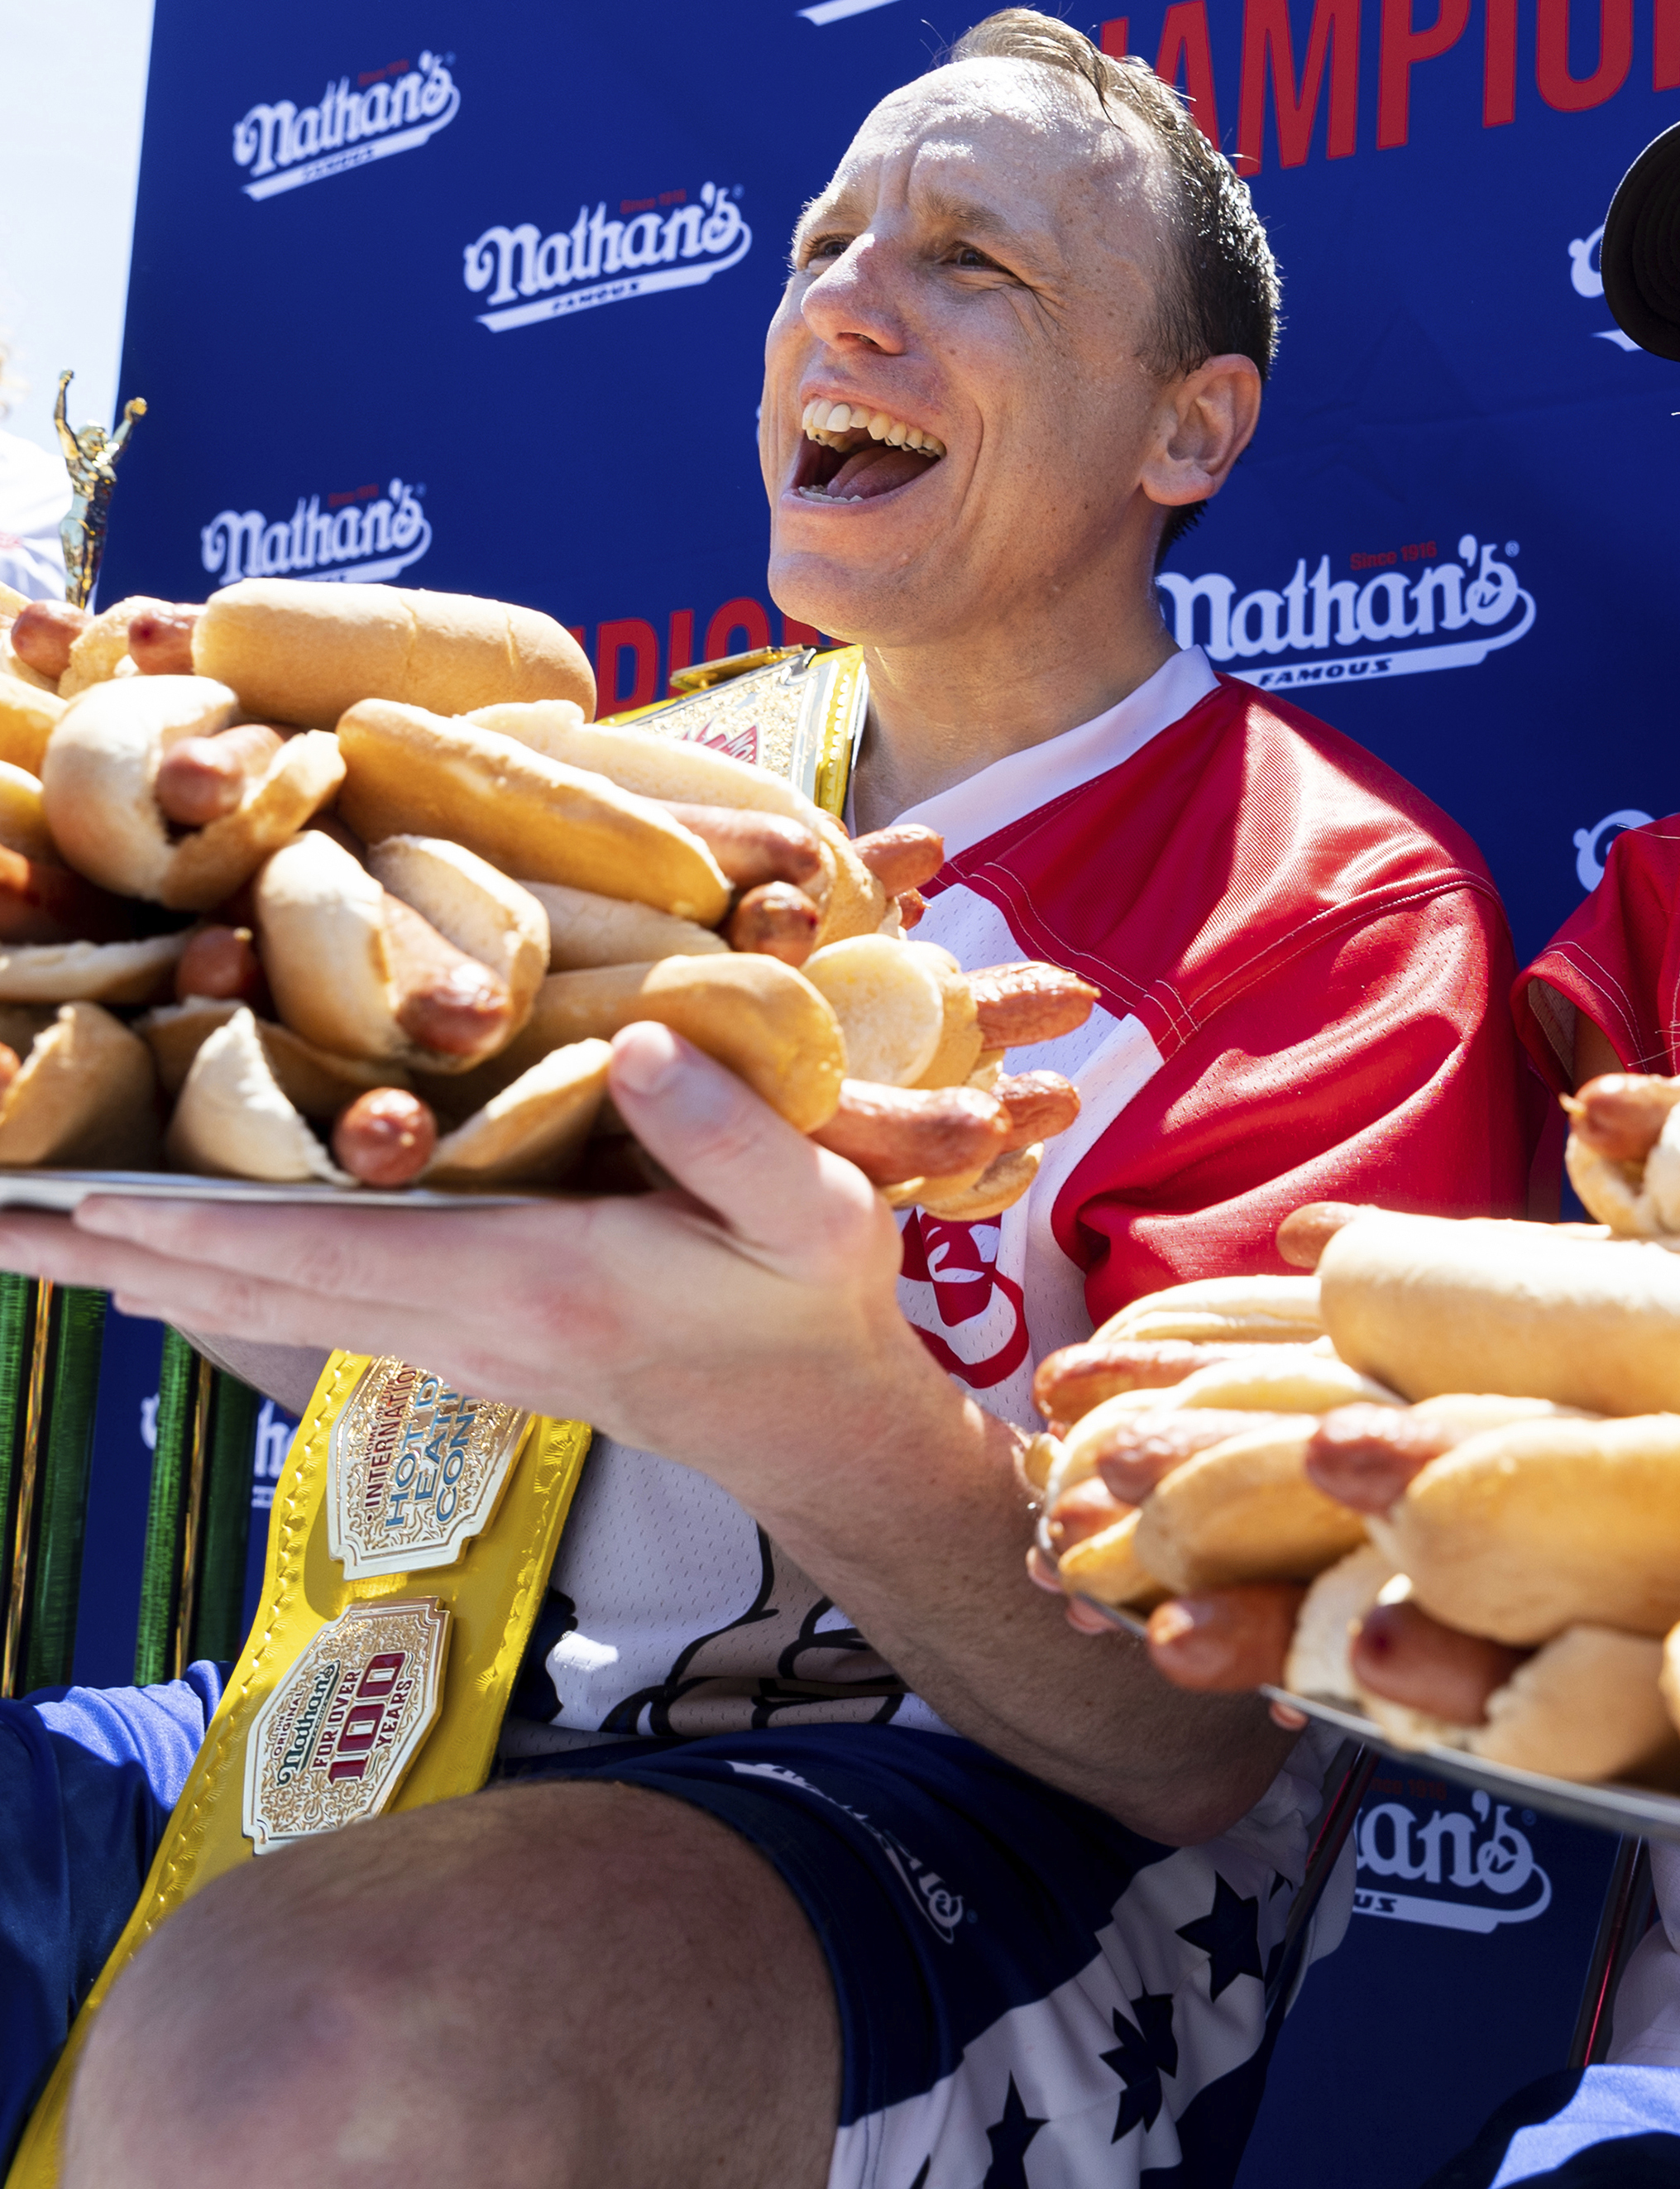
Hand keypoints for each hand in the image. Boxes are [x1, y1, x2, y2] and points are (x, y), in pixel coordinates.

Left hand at [0, 1023, 947, 1518]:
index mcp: (533, 1280)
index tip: (86, 1201)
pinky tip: (159, 1261)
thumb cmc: (813, 1305)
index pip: (337, 1251)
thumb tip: (642, 1040)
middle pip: (257, 1288)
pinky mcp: (464, 1342)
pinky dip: (214, 1279)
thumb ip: (729, 1137)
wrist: (816, 1424)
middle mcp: (465, 1322)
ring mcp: (454, 1343)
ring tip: (27, 1240)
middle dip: (118, 1252)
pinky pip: (306, 1307)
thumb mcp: (813, 1211)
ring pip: (263, 1306)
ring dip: (141, 1271)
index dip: (208, 1223)